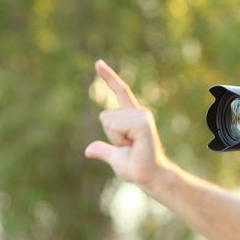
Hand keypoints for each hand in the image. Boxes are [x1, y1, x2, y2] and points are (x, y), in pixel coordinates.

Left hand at [85, 60, 168, 190]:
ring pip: (108, 121)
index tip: (98, 62)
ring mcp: (142, 117)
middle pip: (104, 116)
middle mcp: (139, 113)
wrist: (151, 177)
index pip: (120, 92)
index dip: (109, 77)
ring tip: (133, 147)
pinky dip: (120, 139)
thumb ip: (103, 151)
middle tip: (129, 147)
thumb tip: (88, 151)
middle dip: (110, 135)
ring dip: (116, 139)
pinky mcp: (143, 124)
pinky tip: (135, 145)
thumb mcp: (115, 158)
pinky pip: (116, 127)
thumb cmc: (137, 167)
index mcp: (132, 117)